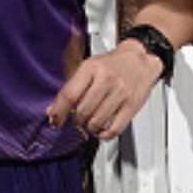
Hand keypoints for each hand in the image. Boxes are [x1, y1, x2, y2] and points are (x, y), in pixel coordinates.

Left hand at [45, 39, 161, 139]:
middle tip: (78, 118)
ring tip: (91, 121)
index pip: (69, 95)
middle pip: (82, 111)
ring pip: (96, 122)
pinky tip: (102, 129)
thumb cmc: (112, 64)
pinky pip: (114, 129)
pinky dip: (105, 134)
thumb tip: (52, 110)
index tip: (55, 120)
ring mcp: (120, 93)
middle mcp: (106, 79)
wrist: (141, 59)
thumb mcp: (89, 67)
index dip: (59, 112)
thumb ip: (71, 88)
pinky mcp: (132, 105)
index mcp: (91, 68)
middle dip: (77, 120)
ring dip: (90, 127)